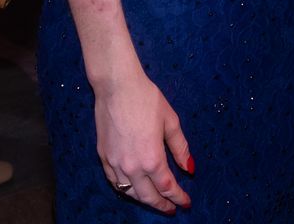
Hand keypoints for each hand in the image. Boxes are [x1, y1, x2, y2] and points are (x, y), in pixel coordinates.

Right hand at [94, 71, 192, 214]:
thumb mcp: (171, 121)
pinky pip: (114, 181)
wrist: (116, 86)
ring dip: (144, 199)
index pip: (168, 187)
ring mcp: (115, 163)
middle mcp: (132, 166)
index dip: (179, 197)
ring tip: (154, 200)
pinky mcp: (103, 156)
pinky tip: (132, 188)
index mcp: (152, 158)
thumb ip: (180, 148)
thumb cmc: (146, 99)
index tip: (186, 203)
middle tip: (172, 208)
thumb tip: (189, 168)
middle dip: (162, 204)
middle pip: (148, 196)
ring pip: (130, 192)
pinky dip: (125, 189)